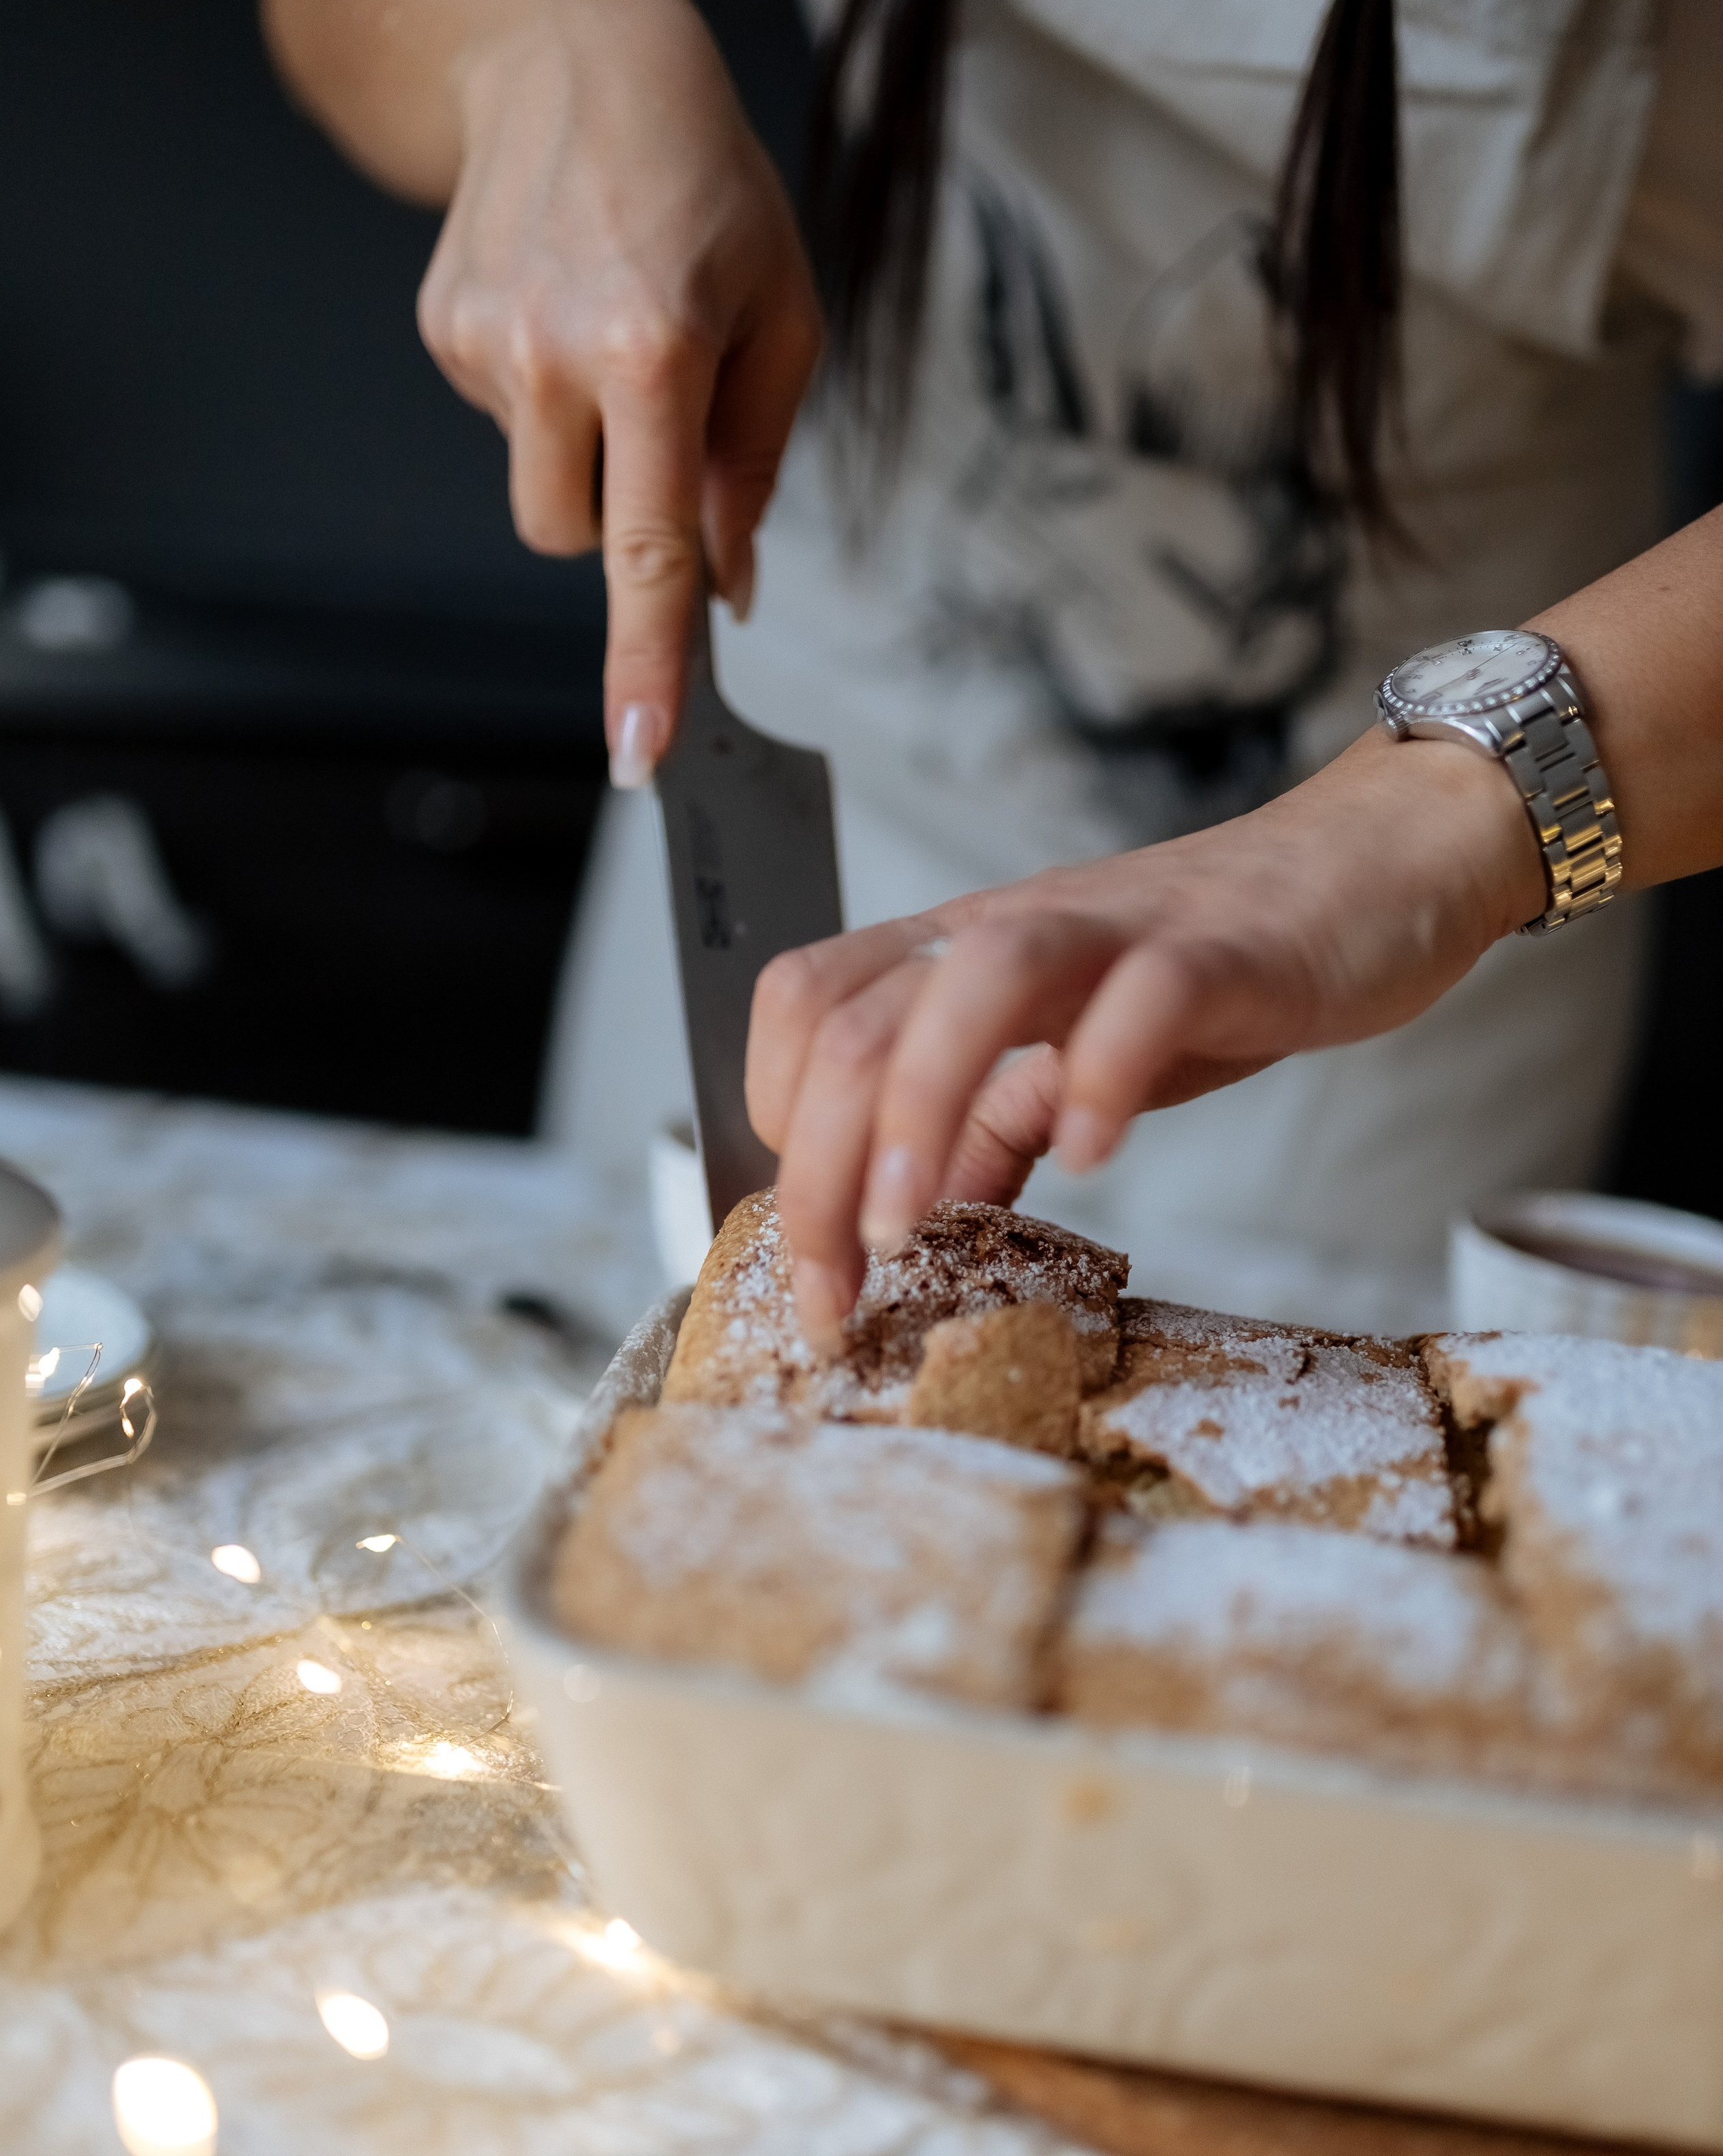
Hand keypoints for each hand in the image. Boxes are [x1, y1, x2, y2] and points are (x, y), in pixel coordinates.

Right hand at [417, 0, 819, 780]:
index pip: (648, 552)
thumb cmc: (703, 184)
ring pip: (539, 496)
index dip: (646, 665)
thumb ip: (755, 462)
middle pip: (576, 541)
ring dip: (584, 463)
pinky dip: (544, 397)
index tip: (640, 753)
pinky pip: (505, 425)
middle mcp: (552, 354)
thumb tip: (729, 587)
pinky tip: (565, 308)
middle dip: (623, 519)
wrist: (568, 54)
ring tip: (611, 348)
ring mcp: (481, 343)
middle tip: (662, 420)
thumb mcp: (782, 312)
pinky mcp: (440, 328)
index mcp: (653, 354)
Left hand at [746, 730, 1548, 1346]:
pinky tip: (1093, 1158)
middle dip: (820, 1168)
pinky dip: (1103, 1078)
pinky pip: (1144, 997)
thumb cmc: (1218, 963)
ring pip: (971, 983)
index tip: (814, 1249)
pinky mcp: (1222, 950)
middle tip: (839, 1288)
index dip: (777, 1125)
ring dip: (918, 1110)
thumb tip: (919, 1223)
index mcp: (964, 953)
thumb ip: (993, 1128)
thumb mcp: (1076, 1051)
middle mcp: (1016, 930)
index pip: (809, 1008)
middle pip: (860, 1018)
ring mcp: (1116, 933)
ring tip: (911, 1228)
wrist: (1379, 867)